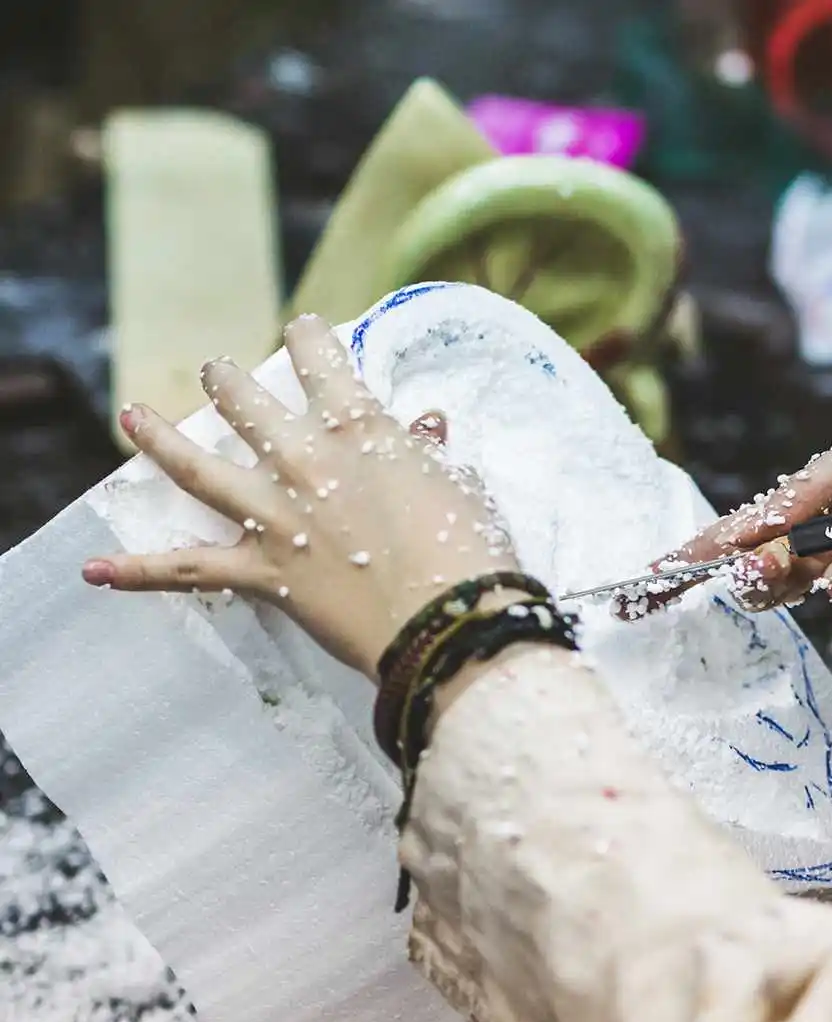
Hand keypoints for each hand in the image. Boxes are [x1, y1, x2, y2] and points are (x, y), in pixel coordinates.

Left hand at [81, 315, 516, 680]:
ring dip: (160, 440)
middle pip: (246, 402)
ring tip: (133, 416)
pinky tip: (97, 570)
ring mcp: (273, 515)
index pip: (322, 362)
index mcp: (360, 429)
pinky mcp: (261, 571)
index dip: (310, 340)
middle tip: (218, 374)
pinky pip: (189, 571)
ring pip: (198, 467)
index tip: (304, 330)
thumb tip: (428, 426)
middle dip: (227, 382)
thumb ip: (431, 452)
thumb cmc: (471, 549)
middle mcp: (305, 460)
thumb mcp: (460, 486)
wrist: (450, 620)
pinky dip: (141, 573)